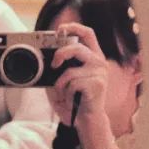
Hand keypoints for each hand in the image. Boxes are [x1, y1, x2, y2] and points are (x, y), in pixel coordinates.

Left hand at [49, 22, 112, 136]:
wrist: (87, 120)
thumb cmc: (75, 100)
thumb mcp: (64, 81)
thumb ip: (60, 68)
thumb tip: (48, 60)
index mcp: (93, 57)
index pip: (88, 34)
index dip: (74, 27)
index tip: (61, 29)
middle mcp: (99, 62)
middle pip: (77, 48)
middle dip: (60, 55)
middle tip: (54, 64)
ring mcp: (99, 73)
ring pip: (70, 72)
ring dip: (61, 85)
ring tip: (65, 94)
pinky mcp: (97, 85)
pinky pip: (72, 84)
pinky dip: (67, 94)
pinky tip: (73, 100)